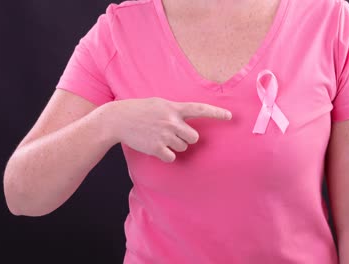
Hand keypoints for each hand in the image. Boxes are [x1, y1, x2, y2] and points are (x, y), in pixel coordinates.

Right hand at [104, 97, 231, 161]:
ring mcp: (165, 135)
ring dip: (174, 146)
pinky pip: (171, 157)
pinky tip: (155, 147)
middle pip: (194, 138)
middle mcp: (172, 121)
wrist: (118, 119)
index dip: (216, 113)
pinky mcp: (157, 147)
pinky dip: (166, 155)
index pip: (200, 109)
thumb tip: (186, 121)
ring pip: (182, 148)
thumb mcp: (159, 103)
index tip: (230, 117)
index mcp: (173, 108)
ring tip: (159, 138)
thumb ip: (174, 111)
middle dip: (187, 139)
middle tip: (174, 135)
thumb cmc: (139, 110)